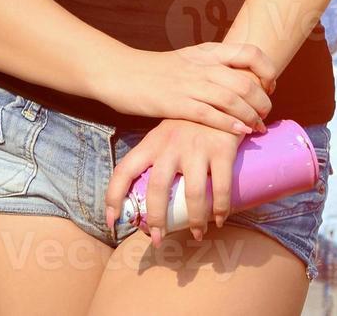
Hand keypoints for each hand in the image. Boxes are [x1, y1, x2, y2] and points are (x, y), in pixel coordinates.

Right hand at [100, 41, 276, 135]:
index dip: (267, 70)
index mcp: (207, 51)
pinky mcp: (176, 103)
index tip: (270, 85)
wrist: (119, 72)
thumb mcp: (187, 60)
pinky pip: (210, 114)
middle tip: (265, 114)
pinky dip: (230, 124)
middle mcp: (202, 65)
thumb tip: (235, 82)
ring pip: (233, 98)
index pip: (250, 53)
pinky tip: (240, 132)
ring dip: (251, 115)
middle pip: (247, 80)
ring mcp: (189, 84)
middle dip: (263, 100)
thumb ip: (210, 67)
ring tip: (257, 127)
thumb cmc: (154, 70)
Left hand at [104, 118, 244, 246]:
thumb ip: (157, 157)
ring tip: (197, 234)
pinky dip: (220, 209)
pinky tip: (219, 219)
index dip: (113, 198)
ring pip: (192, 194)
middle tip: (159, 238)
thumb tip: (148, 198)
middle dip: (156, 218)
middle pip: (157, 188)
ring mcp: (197, 147)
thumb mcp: (167, 133)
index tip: (112, 222)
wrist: (225, 98)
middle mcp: (171, 145)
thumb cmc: (191, 122)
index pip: (124, 170)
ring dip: (195, 220)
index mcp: (152, 142)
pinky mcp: (222, 149)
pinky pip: (220, 187)